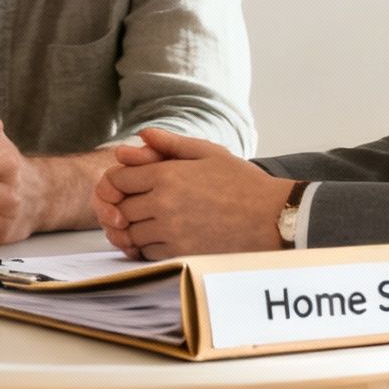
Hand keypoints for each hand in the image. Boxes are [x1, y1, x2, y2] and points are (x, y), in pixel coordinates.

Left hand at [99, 128, 294, 259]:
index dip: (118, 181)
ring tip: (153, 220)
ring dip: (135, 228)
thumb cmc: (242, 183)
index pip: (117, 180)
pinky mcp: (180, 253)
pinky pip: (148, 252)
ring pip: (131, 234)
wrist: (270, 217)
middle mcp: (163, 204)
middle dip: (124, 206)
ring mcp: (170, 232)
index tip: (130, 184)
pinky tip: (164, 236)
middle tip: (139, 203)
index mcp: (167, 175)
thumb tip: (142, 135)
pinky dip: (148, 246)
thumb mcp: (209, 153)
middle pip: (120, 209)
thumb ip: (172, 143)